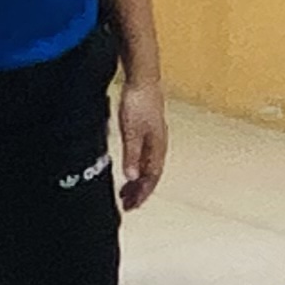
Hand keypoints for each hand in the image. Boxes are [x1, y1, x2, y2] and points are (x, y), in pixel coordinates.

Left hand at [115, 72, 169, 211]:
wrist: (143, 78)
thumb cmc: (139, 101)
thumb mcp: (131, 131)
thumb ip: (132, 155)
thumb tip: (132, 176)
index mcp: (157, 147)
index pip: (152, 177)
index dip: (142, 193)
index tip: (131, 206)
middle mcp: (158, 145)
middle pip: (151, 175)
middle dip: (140, 191)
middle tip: (127, 205)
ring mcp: (154, 137)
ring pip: (148, 166)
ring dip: (138, 181)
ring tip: (126, 191)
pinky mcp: (148, 130)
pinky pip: (145, 156)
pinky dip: (137, 167)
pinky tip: (129, 167)